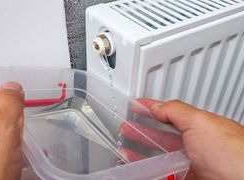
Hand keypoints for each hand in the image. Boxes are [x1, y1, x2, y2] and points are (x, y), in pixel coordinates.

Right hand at [120, 99, 243, 179]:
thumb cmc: (234, 155)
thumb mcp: (200, 123)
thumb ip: (175, 111)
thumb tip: (156, 105)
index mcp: (200, 128)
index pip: (171, 114)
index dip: (153, 108)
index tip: (137, 105)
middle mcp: (195, 147)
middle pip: (162, 136)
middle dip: (141, 130)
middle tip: (126, 127)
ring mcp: (190, 166)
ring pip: (159, 158)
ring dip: (140, 153)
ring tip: (125, 149)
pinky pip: (161, 174)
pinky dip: (147, 171)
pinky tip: (138, 169)